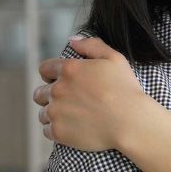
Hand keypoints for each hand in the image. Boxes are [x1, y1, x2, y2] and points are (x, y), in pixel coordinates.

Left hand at [32, 36, 151, 151]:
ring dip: (53, 114)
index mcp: (69, 70)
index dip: (52, 75)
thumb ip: (91, 45)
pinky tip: (72, 128)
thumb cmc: (125, 90)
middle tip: (68, 101)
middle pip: (40, 93)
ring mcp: (55, 112)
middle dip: (50, 96)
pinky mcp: (57, 131)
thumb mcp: (115, 59)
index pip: (45, 69)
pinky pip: (47, 131)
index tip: (62, 82)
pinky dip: (56, 130)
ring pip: (43, 113)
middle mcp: (57, 90)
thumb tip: (72, 40)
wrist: (130, 122)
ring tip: (72, 117)